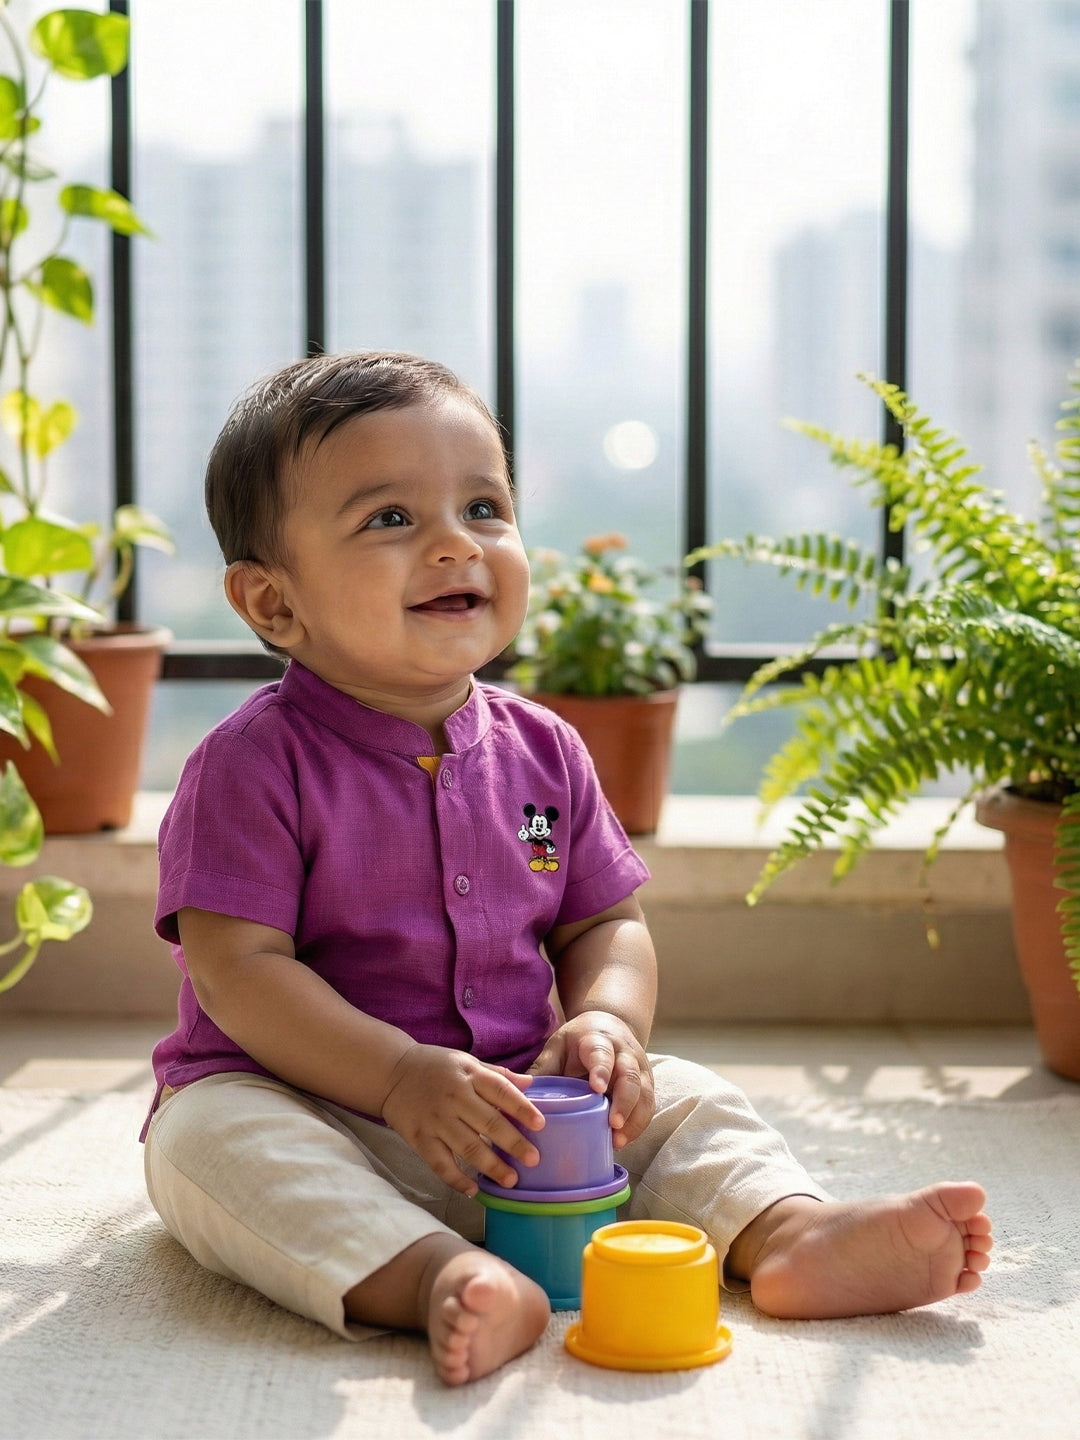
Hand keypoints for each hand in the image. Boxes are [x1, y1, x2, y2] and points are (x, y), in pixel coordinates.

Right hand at [380, 1044, 544, 1195]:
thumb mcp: (466, 1062)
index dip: (521, 1108)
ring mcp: (436, 1119)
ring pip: (467, 1147)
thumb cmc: (436, 1067)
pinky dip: (456, 1179)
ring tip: (511, 1179)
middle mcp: (454, 1097)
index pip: (500, 1091)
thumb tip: (531, 1083)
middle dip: (512, 1143)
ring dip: (491, 1166)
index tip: (540, 1125)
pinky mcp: (420, 1138)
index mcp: (469, 1075)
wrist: (390, 1072)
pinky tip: (473, 1190)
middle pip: (488, 1122)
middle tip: (533, 1160)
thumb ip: (497, 1075)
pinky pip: (440, 1164)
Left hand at [528, 1012, 653, 1149]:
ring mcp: (640, 1070)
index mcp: (599, 1041)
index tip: (596, 1087)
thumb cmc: (578, 1041)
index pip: (603, 1054)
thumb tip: (517, 1097)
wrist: (609, 1025)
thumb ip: (544, 1069)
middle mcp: (625, 1054)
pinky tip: (623, 1141)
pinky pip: (648, 1107)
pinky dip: (638, 1125)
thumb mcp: (558, 1046)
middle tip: (614, 1124)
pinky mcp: (647, 1085)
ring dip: (634, 1119)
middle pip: (631, 1076)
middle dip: (625, 1101)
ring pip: (645, 1094)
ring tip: (618, 1141)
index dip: (601, 1070)